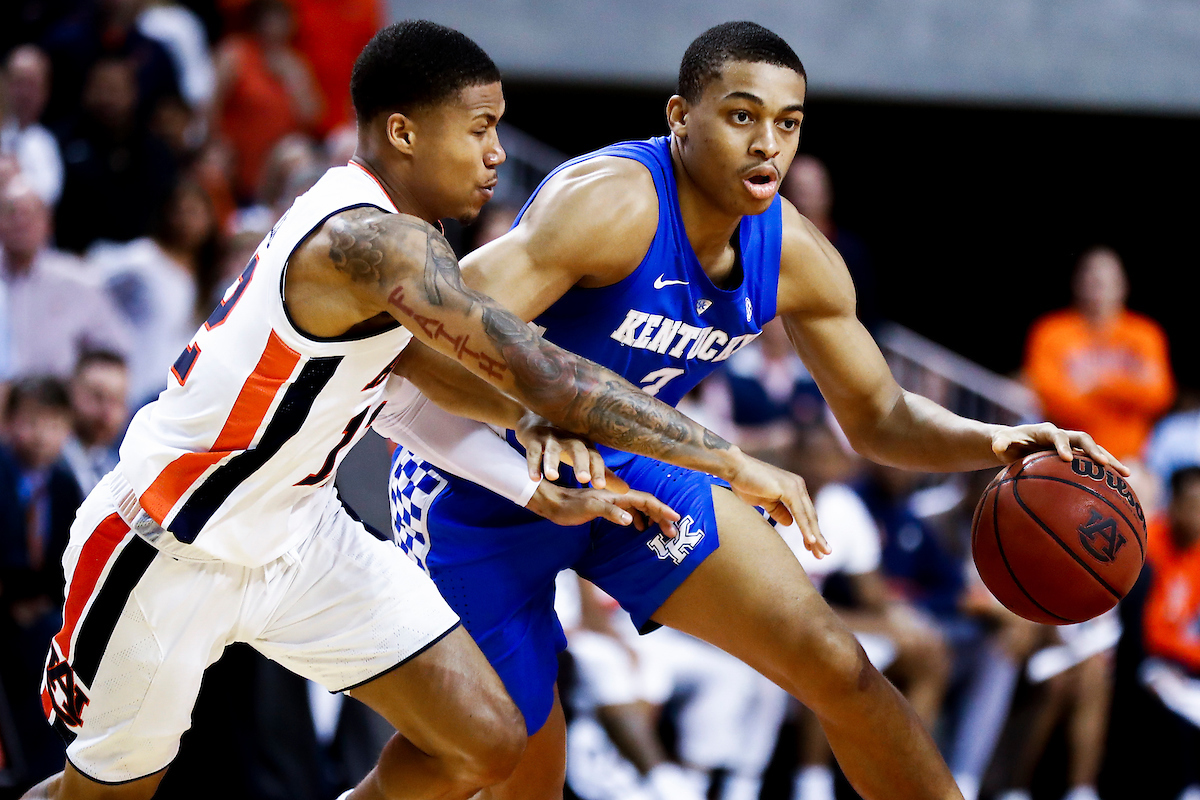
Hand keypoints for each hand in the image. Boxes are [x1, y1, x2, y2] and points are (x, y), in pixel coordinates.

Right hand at [515, 411, 606, 486]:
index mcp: (585, 444)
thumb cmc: (566, 442)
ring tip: (553, 477)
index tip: (600, 486)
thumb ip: (603, 474)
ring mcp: (551, 438)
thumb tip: (626, 491)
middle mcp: (570, 439)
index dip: (598, 470)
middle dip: (581, 463)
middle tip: (584, 479)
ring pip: (552, 450)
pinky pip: (533, 451)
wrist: (537, 419)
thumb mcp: (586, 456)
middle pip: (577, 450)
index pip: (595, 457)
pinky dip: (533, 464)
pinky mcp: (533, 438)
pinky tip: (534, 478)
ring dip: (552, 463)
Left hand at [525, 481, 679, 534]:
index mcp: (618, 495)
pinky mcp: (608, 507)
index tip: (675, 519)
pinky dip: (640, 519)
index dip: (662, 509)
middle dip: (661, 517)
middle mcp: (619, 496)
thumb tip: (631, 520)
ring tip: (662, 531)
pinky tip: (640, 527)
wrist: (554, 503)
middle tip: (672, 532)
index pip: (646, 500)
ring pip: (640, 508)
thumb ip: (610, 513)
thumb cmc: (570, 506)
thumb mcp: (589, 509)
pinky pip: (631, 511)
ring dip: (652, 518)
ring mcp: (614, 501)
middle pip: (647, 504)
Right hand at [727, 453, 829, 557]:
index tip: (813, 548)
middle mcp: (798, 486)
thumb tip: (789, 523)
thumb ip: (778, 510)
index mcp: (794, 488)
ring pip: (808, 517)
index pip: (806, 514)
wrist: (735, 469)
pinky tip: (811, 541)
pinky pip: (799, 513)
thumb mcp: (764, 501)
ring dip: (816, 536)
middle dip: (817, 537)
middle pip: (811, 516)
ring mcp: (795, 486)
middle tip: (823, 554)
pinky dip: (805, 528)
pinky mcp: (789, 489)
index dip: (810, 531)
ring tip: (821, 552)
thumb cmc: (746, 483)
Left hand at [991, 422, 1128, 475]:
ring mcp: (1073, 445)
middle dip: (1094, 450)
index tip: (1067, 458)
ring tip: (1126, 474)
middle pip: (1083, 439)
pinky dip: (1107, 472)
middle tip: (1104, 464)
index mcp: (1045, 431)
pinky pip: (1094, 463)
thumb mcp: (1001, 442)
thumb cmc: (1008, 444)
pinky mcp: (1078, 456)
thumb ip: (1000, 443)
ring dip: (1110, 460)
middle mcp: (1063, 435)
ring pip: (1095, 450)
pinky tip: (1121, 488)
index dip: (1063, 445)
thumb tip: (997, 448)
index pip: (1057, 436)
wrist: (1016, 443)